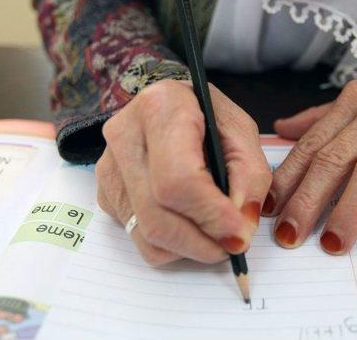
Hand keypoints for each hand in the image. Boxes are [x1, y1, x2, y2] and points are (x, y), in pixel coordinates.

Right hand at [96, 80, 270, 264]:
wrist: (170, 107)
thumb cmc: (208, 116)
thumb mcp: (242, 133)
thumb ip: (250, 176)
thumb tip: (240, 229)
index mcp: (160, 108)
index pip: (177, 179)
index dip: (211, 215)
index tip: (239, 233)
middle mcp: (124, 136)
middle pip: (158, 217)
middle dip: (204, 242)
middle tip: (235, 243)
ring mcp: (109, 168)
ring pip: (147, 236)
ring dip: (191, 248)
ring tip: (217, 234)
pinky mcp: (106, 194)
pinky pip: (139, 239)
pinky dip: (173, 245)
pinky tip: (191, 221)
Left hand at [267, 38, 356, 251]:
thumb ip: (323, 115)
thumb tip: (283, 129)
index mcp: (354, 102)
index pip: (313, 143)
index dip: (288, 177)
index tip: (269, 207)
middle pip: (335, 157)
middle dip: (308, 199)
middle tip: (289, 235)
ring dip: (351, 208)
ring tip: (335, 243)